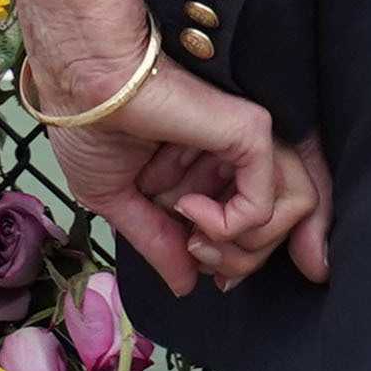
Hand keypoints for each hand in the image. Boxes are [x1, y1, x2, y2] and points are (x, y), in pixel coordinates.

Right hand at [36, 44, 315, 291]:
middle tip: (197, 257)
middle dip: (240, 260)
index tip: (196, 262)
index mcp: (210, 161)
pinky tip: (187, 210)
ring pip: (293, 214)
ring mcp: (247, 139)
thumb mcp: (117, 197)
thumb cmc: (87, 123)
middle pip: (284, 222)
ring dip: (239, 251)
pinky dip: (226, 228)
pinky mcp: (250, 133)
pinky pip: (264, 205)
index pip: (255, 221)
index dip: (233, 256)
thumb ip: (158, 241)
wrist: (77, 85)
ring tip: (194, 240)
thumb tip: (186, 285)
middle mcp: (236, 150)